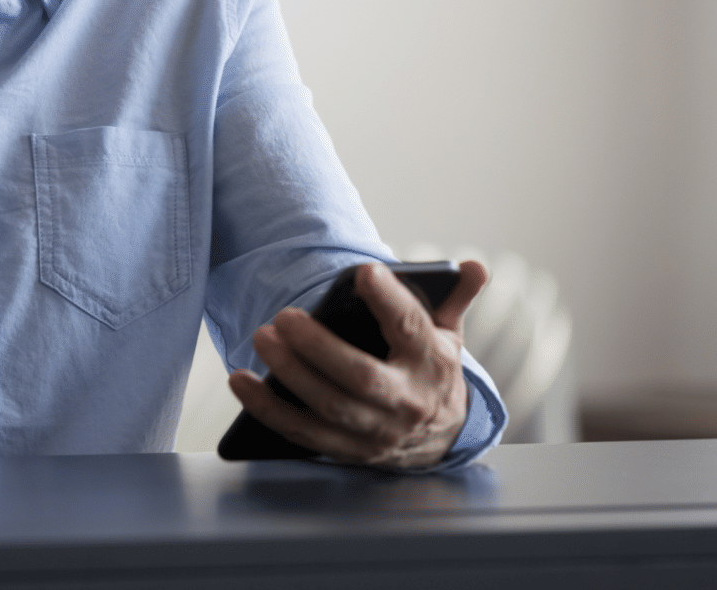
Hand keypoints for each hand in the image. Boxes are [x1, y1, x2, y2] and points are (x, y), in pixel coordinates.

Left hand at [227, 258, 488, 467]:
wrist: (442, 439)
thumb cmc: (431, 370)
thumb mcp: (448, 335)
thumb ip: (455, 298)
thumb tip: (474, 266)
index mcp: (430, 362)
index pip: (411, 328)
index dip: (389, 300)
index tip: (364, 273)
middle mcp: (406, 401)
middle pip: (360, 377)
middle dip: (319, 348)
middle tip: (284, 316)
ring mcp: (376, 432)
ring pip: (328, 407)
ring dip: (289, 376)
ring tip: (260, 339)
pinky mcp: (349, 451)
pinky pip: (303, 433)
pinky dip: (269, 409)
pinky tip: (241, 381)